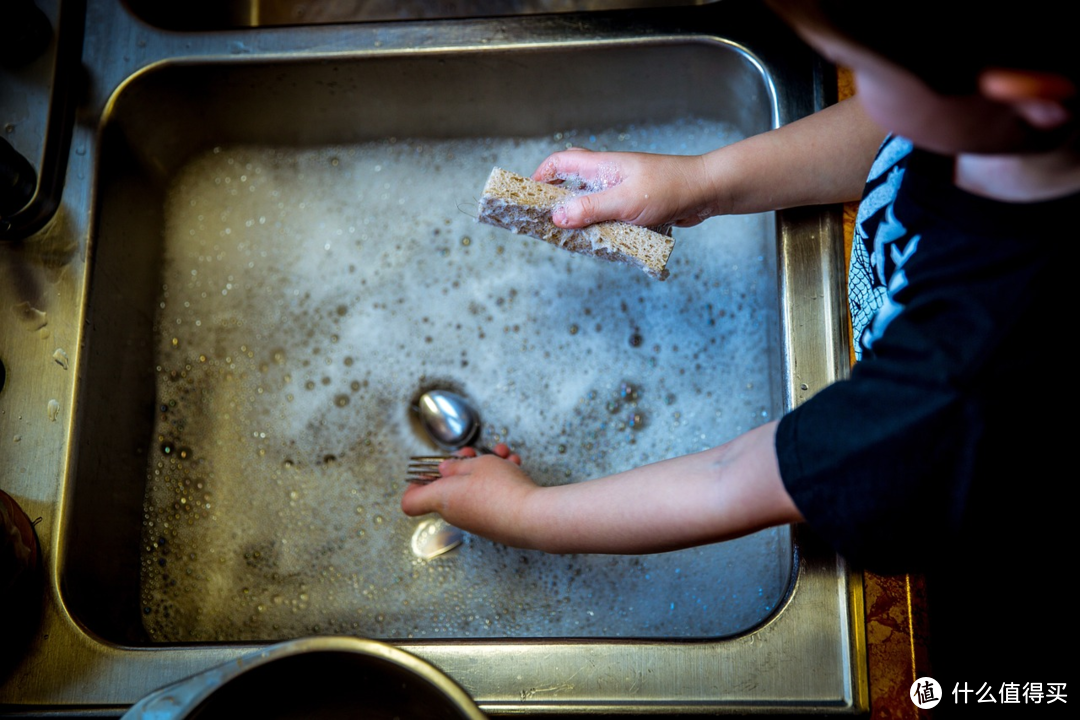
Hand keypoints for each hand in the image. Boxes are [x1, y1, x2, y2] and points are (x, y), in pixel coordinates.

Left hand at [401, 444, 538, 547]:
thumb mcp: (476, 464)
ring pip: (473, 488)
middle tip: (473, 453)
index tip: (426, 470)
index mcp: (442, 498)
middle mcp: (455, 513)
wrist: (531, 517)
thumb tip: (444, 471)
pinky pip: (490, 497)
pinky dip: (500, 481)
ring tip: (502, 454)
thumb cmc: (501, 490)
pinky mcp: (494, 522)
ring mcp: (475, 520)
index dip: (414, 485)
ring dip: (487, 468)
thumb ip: (456, 466)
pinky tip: (514, 466)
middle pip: (447, 488)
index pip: (410, 502)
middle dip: (462, 465)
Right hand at [532, 148, 723, 229]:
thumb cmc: (669, 189)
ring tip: (568, 239)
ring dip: (579, 220)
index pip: (561, 162)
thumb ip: (589, 209)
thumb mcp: (624, 202)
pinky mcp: (633, 206)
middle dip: (555, 202)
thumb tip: (556, 216)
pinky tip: (598, 243)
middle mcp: (608, 176)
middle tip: (544, 224)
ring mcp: (621, 191)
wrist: (706, 192)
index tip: (527, 197)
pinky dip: (599, 228)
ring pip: (589, 204)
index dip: (541, 176)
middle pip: (571, 184)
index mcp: (602, 166)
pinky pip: (607, 217)